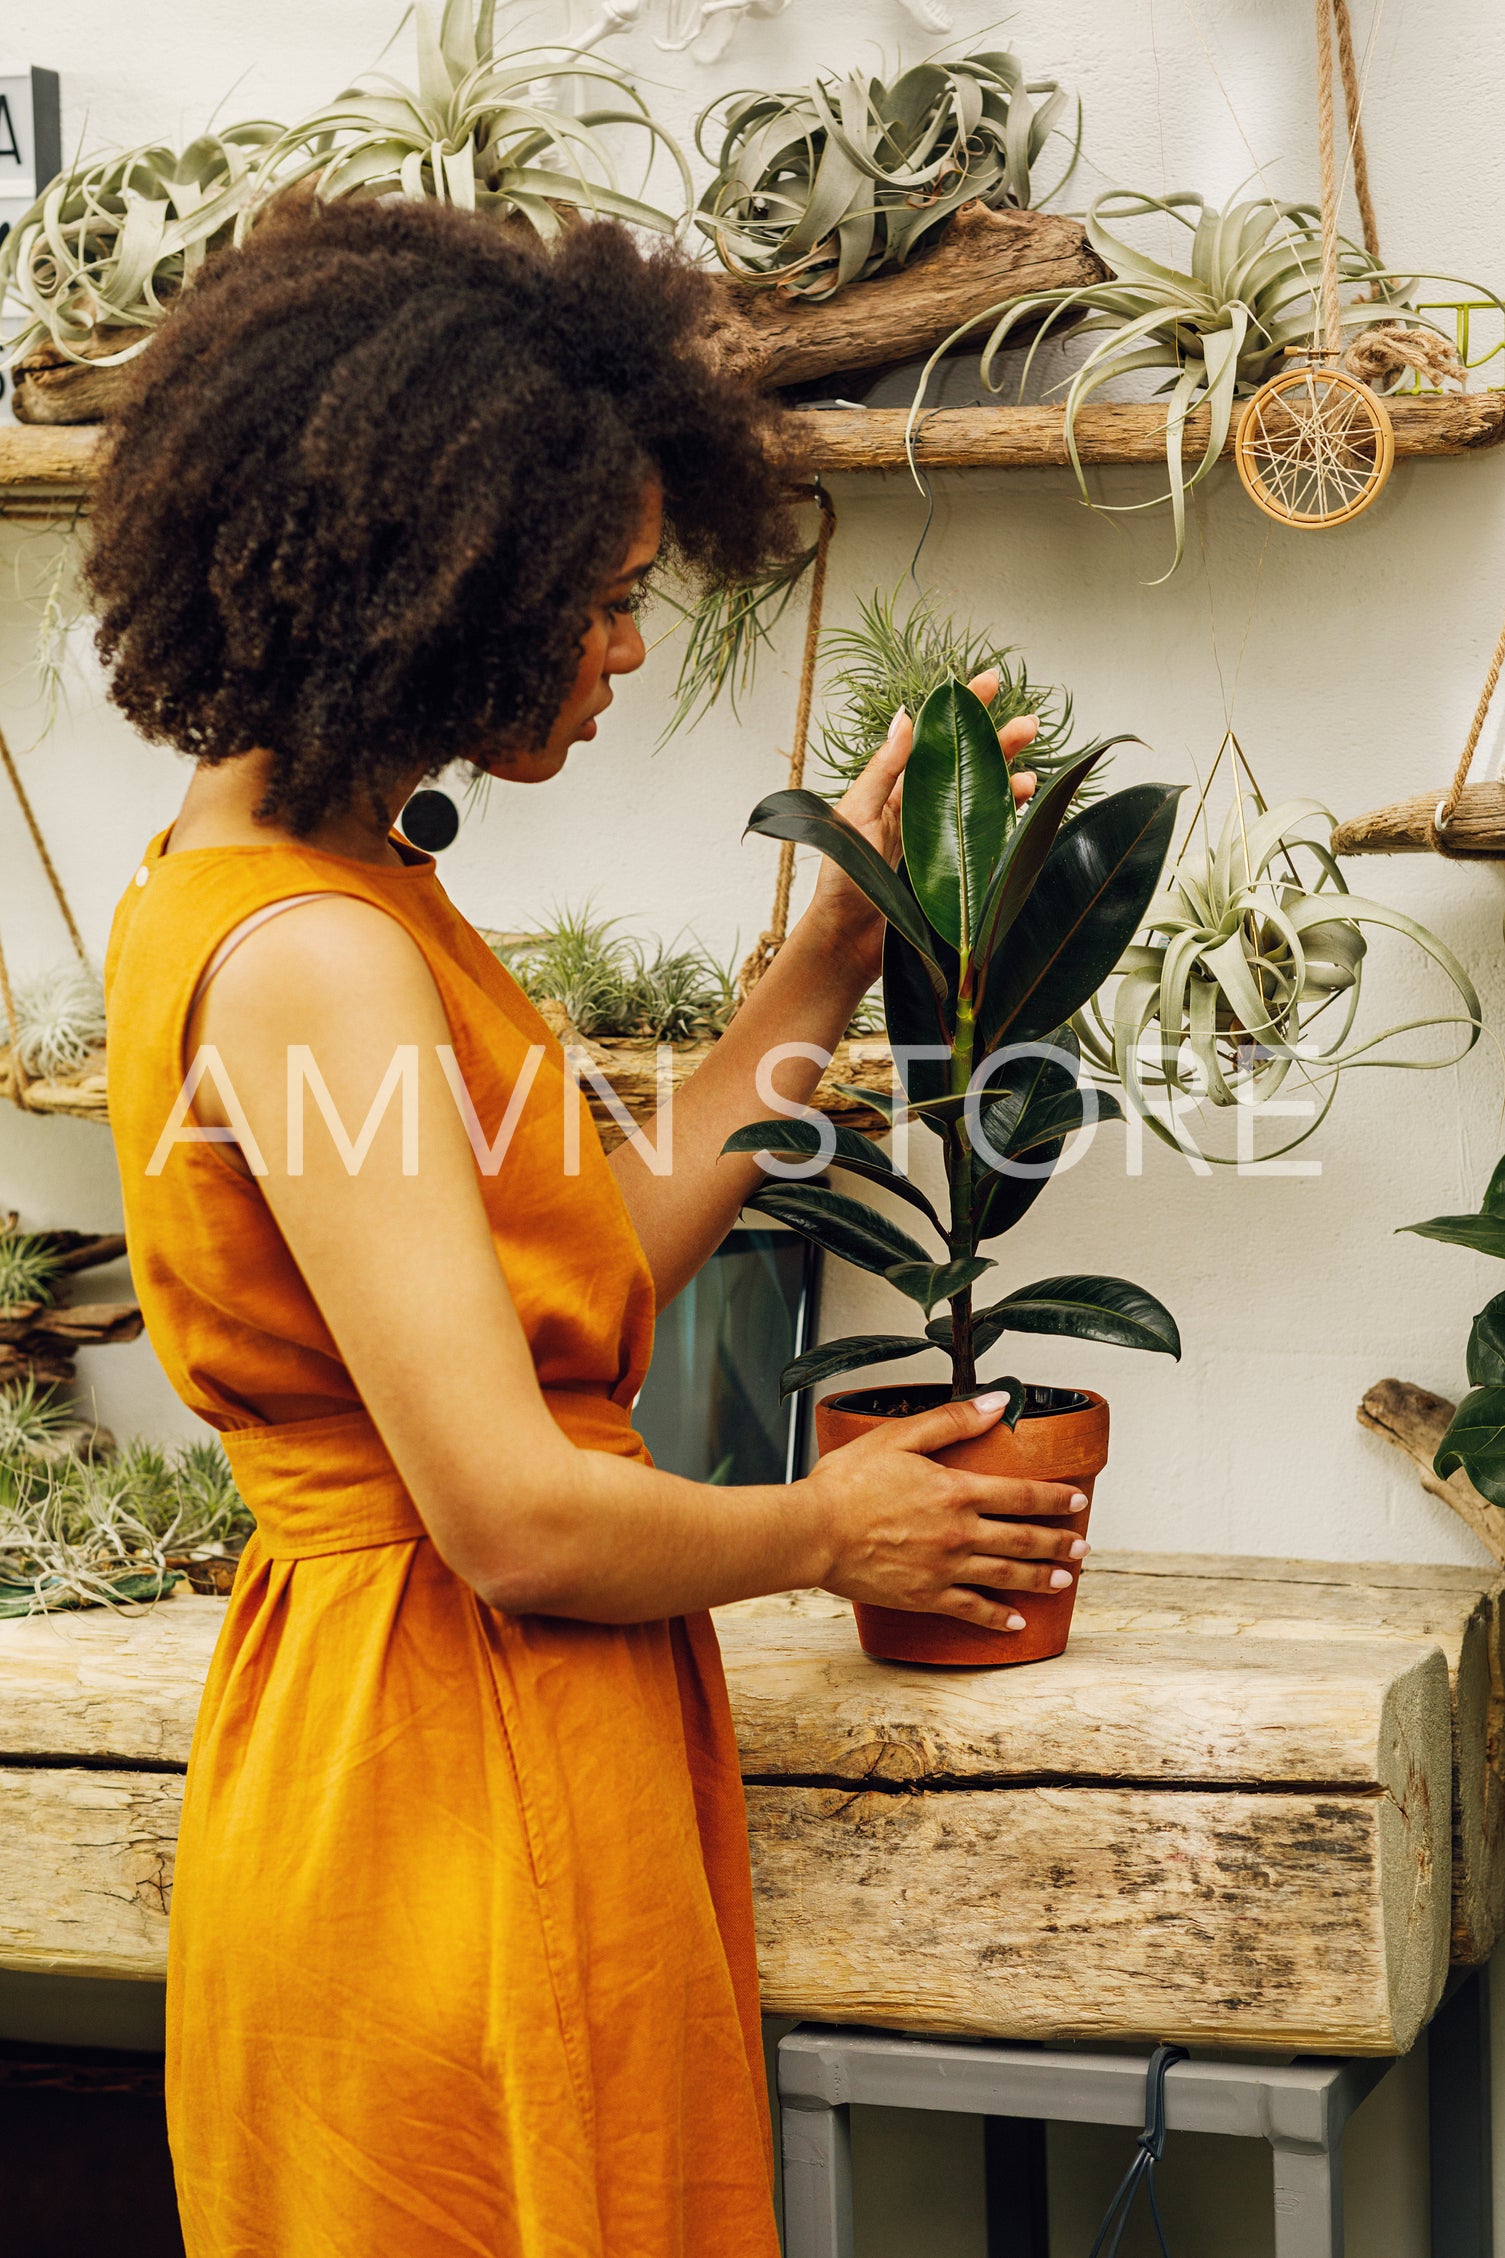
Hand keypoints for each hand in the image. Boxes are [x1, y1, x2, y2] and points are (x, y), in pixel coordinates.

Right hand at [801, 1392, 1087, 1632]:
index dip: (1055, 1498)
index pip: (1021, 1495)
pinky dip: (997, 1617)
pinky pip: (971, 1609)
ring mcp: (944, 1569)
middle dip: (1058, 1542)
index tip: (1077, 1501)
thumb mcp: (898, 1437)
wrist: (813, 1533)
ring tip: (1064, 1580)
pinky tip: (1015, 1621)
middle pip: (1023, 1539)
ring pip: (1006, 1575)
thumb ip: (951, 1421)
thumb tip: (996, 1403)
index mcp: (955, 1492)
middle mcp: (959, 1533)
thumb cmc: (845, 1483)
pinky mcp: (925, 1596)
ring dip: (1040, 1578)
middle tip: (1082, 1546)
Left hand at [810, 668, 1039, 975]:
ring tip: (1031, 773)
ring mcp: (944, 840)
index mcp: (897, 791)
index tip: (990, 681)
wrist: (848, 942)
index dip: (962, 709)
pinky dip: (1010, 822)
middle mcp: (925, 810)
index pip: (935, 740)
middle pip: (969, 766)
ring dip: (1009, 782)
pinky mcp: (958, 871)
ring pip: (985, 800)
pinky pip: (991, 839)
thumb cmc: (842, 880)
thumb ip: (882, 770)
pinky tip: (1025, 810)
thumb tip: (905, 716)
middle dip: (999, 742)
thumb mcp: (856, 816)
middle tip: (1029, 724)